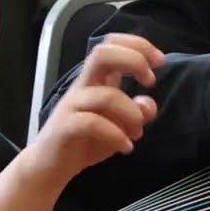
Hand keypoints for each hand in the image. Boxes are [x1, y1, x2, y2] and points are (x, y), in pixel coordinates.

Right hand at [31, 34, 162, 179]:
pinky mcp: (65, 128)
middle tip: (150, 81)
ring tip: (137, 133)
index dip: (138, 45)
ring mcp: (72, 106)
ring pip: (106, 95)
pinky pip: (92, 123)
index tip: (159, 61)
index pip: (111, 45)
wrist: (50, 165)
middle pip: (102, 54)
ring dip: (132, 114)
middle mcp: (83, 86)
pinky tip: (125, 147)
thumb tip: (147, 105)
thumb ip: (138, 113)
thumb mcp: (120, 125)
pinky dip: (116, 135)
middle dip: (134, 60)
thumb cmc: (86, 140)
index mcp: (96, 80)